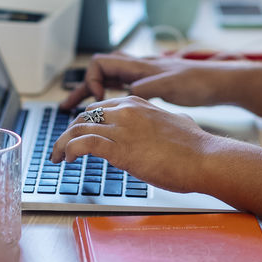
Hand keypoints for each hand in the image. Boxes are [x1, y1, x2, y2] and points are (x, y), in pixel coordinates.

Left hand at [50, 96, 230, 193]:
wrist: (204, 158)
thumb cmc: (195, 147)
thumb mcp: (175, 122)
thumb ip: (161, 122)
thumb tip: (164, 127)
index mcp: (137, 102)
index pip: (99, 108)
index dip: (84, 123)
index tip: (78, 135)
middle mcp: (126, 110)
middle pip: (84, 117)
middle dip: (69, 133)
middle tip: (61, 149)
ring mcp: (122, 127)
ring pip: (78, 129)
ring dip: (62, 143)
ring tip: (57, 157)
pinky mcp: (120, 148)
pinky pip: (83, 144)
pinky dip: (70, 150)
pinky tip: (67, 159)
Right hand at [58, 52, 239, 111]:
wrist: (220, 83)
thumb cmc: (199, 81)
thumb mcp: (173, 84)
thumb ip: (150, 86)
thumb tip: (127, 92)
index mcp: (139, 66)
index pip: (102, 63)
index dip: (91, 79)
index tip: (95, 99)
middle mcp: (138, 71)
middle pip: (101, 75)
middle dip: (82, 91)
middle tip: (66, 110)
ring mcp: (144, 81)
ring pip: (110, 86)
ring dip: (94, 100)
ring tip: (78, 118)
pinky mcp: (152, 93)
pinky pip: (123, 95)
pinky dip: (111, 106)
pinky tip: (110, 122)